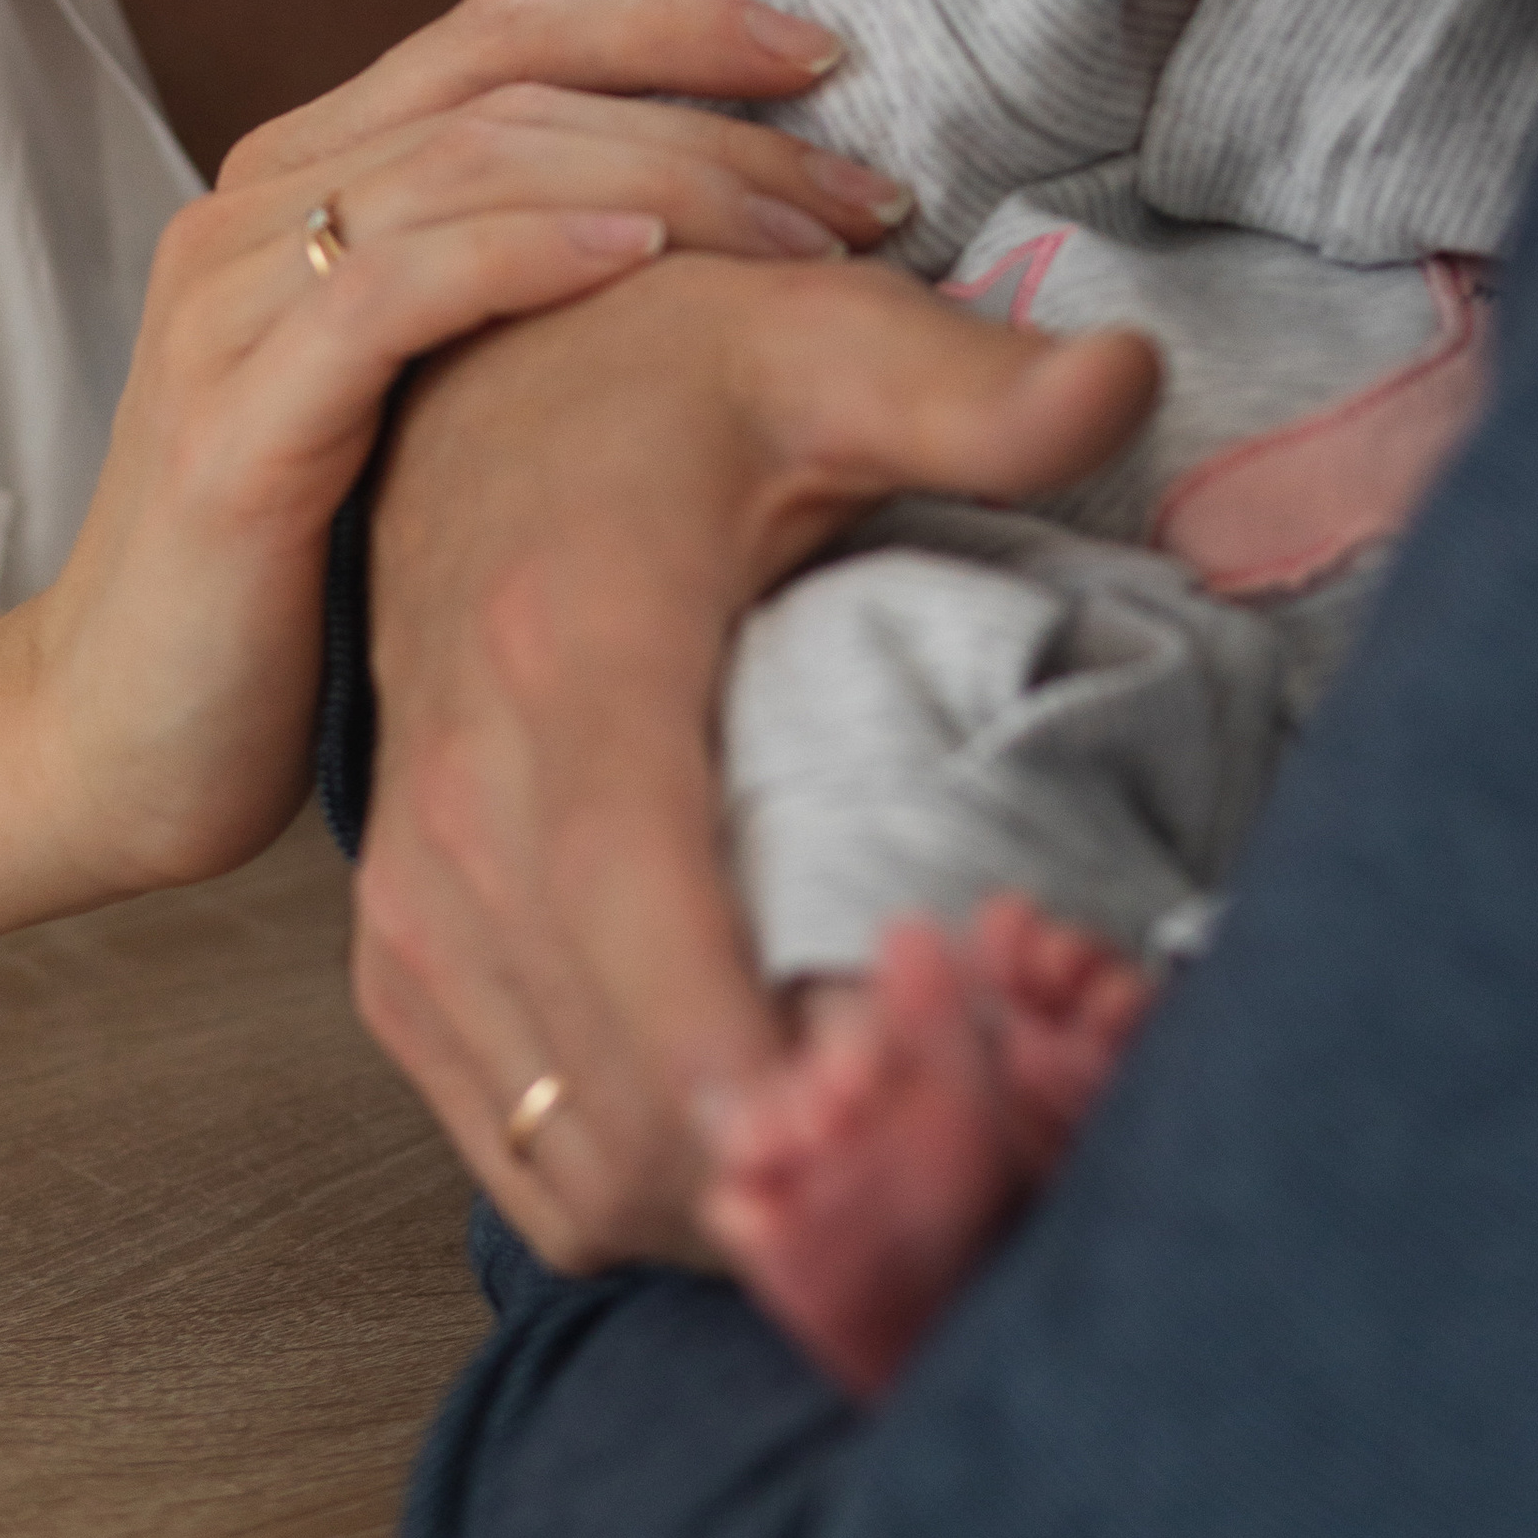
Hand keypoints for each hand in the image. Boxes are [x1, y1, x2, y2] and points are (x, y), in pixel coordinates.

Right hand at [0, 0, 881, 1002]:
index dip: (668, 21)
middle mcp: (257, 204)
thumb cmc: (305, 574)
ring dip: (665, 183)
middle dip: (708, 109)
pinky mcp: (233, 421)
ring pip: (470, 164)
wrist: (112, 746)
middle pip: (507, 82)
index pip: (501, 30)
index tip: (827, 54)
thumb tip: (736, 234)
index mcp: (306, 174)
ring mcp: (233, 303)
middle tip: (866, 181)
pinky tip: (647, 262)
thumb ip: (517, 288)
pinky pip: (397, 289)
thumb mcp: (424, 394)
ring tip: (812, 240)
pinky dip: (531, 254)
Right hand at [351, 246, 1160, 1272]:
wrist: (467, 381)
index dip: (754, 1071)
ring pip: (572, 1158)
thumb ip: (980, 388)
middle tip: (972, 1131)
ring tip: (900, 1138)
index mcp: (572, 661)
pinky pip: (522, 1148)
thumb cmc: (659, 371)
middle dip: (800, 1165)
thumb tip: (1133, 376)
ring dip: (737, 1196)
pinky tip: (781, 1125)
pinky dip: (653, 1180)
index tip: (897, 1123)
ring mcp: (415, 898)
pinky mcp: (404, 955)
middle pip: (620, 1093)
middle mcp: (461, 804)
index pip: (635, 921)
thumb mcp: (828, 341)